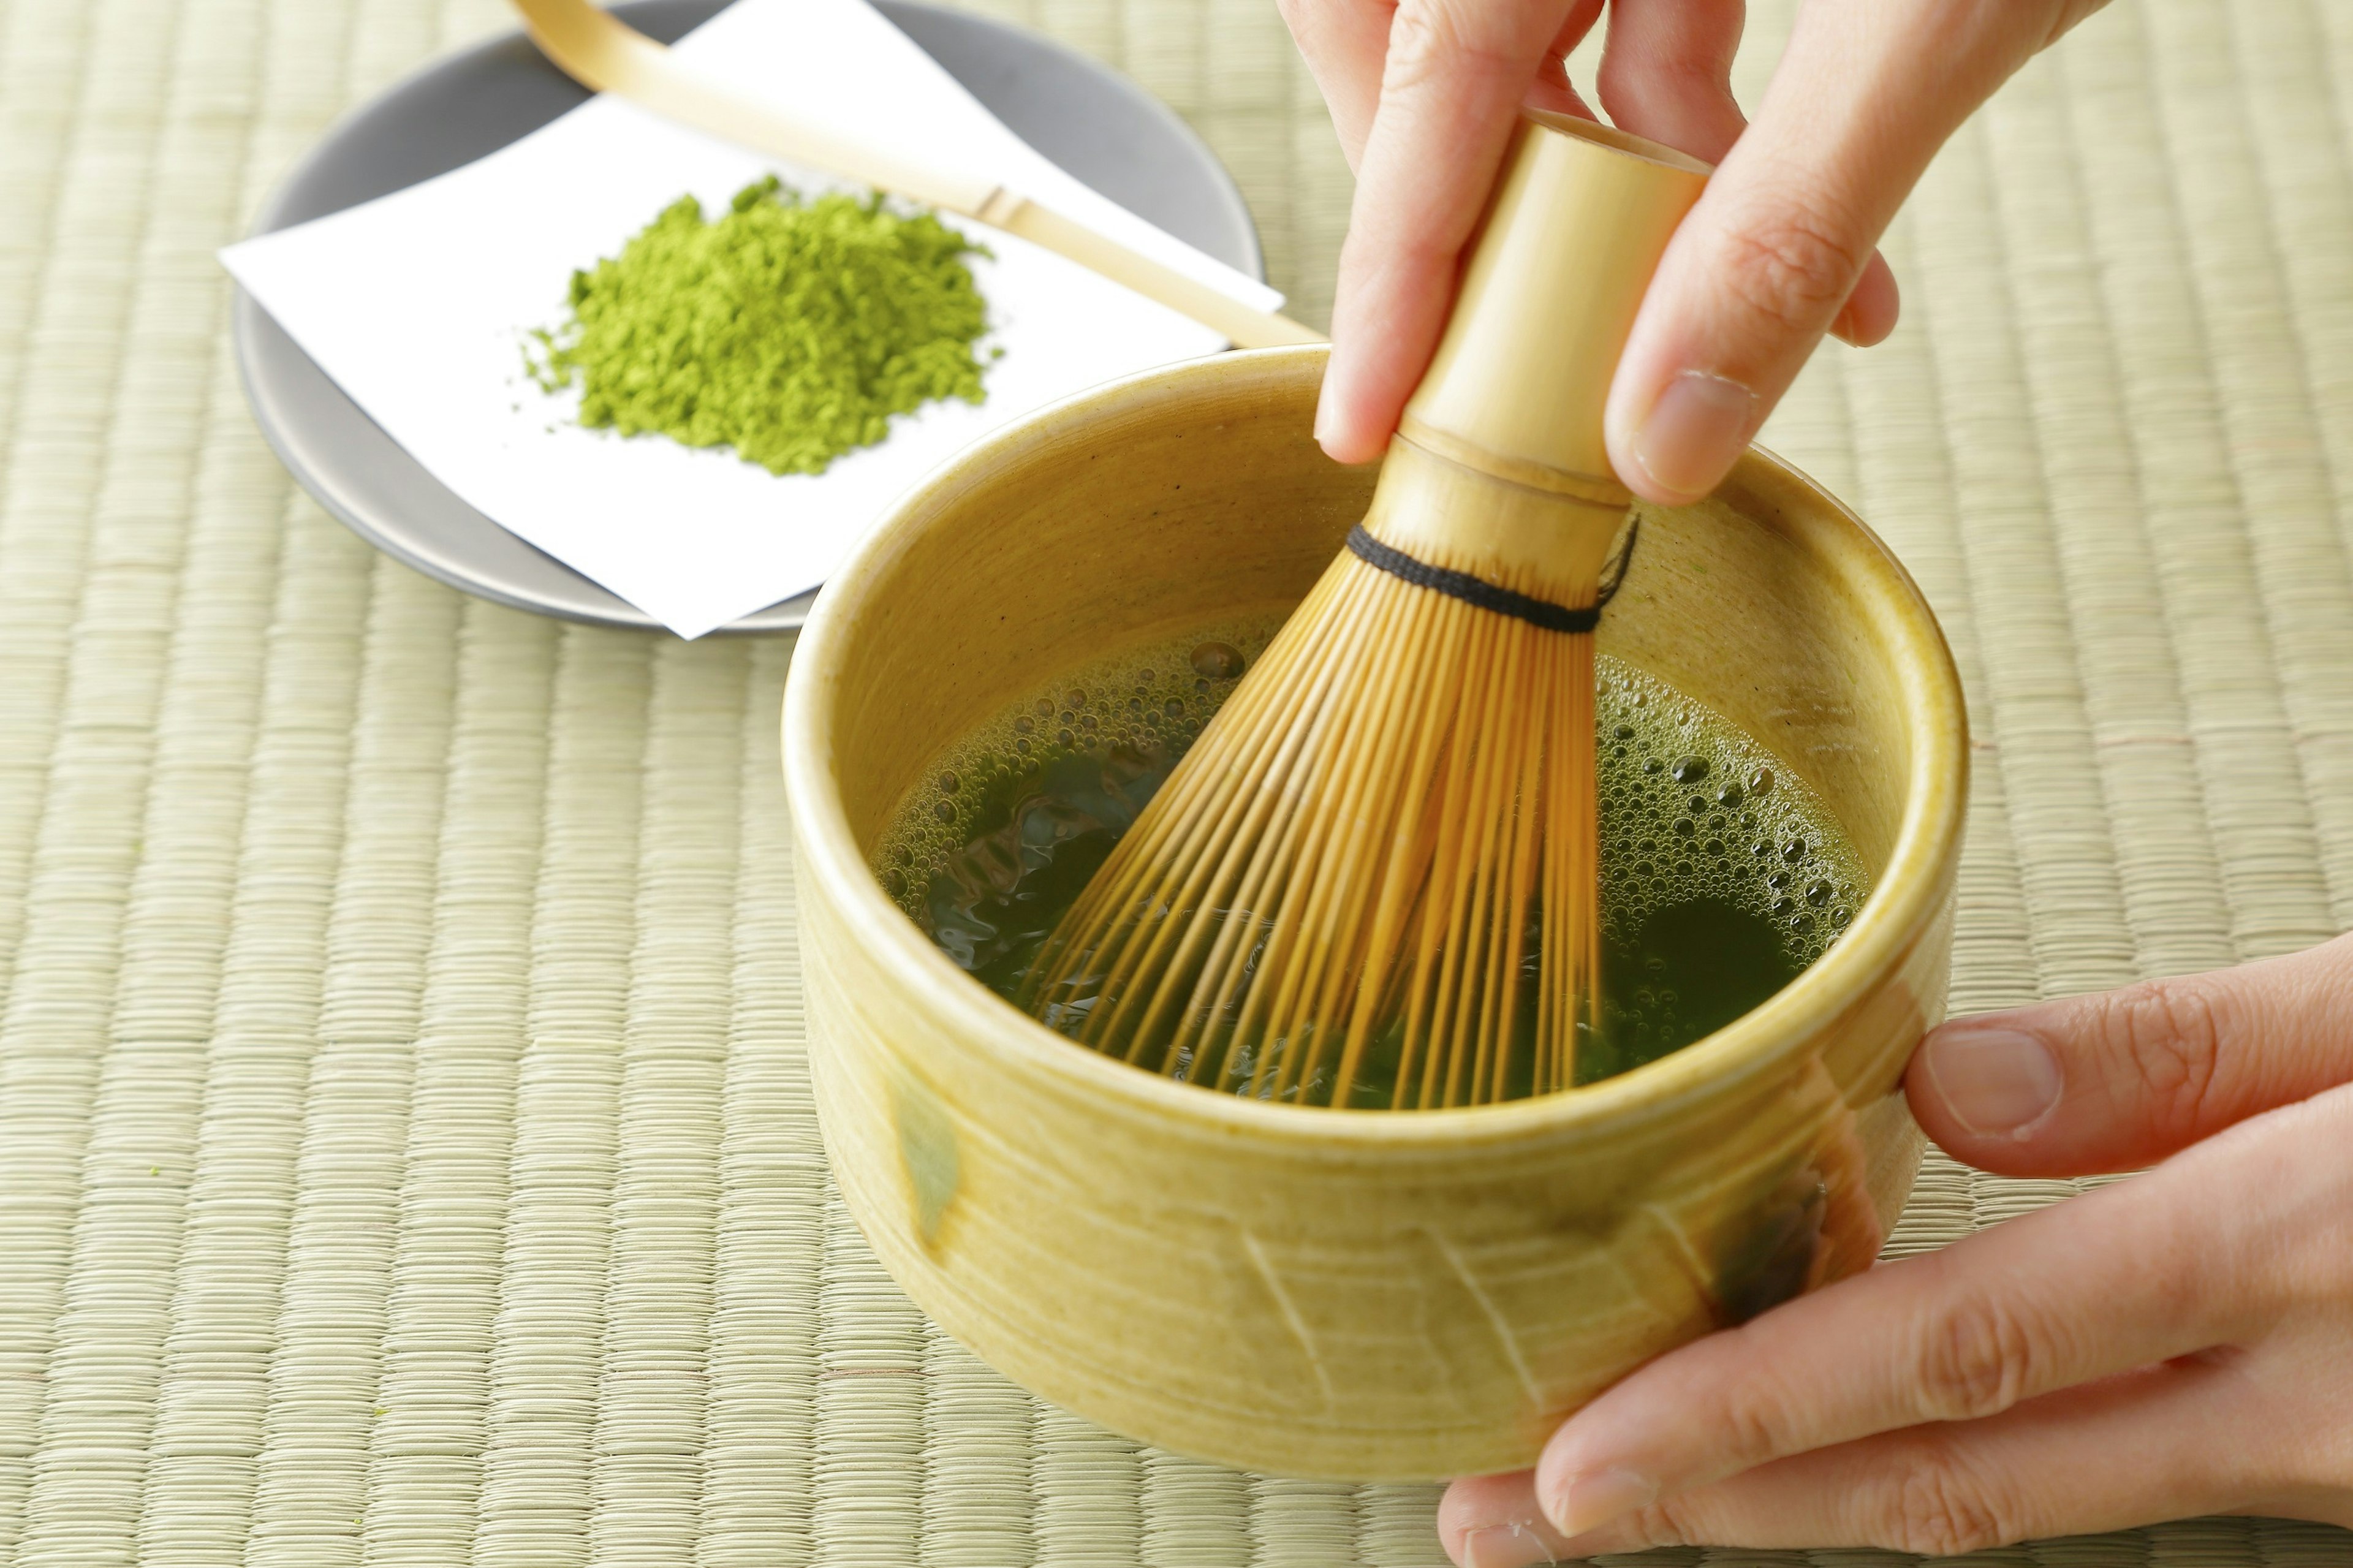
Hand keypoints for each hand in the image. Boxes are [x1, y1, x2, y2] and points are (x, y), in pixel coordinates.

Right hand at [1285, 0, 2110, 501]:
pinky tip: (1816, 266)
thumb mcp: (1932, 13)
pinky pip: (1657, 25)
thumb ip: (1790, 216)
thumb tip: (1662, 428)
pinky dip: (1714, 157)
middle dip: (1474, 208)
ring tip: (1706, 324)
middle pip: (1431, 39)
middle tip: (1498, 345)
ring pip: (1545, 45)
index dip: (1391, 249)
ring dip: (1620, 206)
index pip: (1428, 54)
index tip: (1369, 406)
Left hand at [1436, 932, 2352, 1563]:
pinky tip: (1814, 1440)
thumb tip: (1947, 1102)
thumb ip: (2193, 1060)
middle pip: (1945, 1486)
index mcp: (2297, 1258)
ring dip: (1799, 1498)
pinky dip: (1935, 1467)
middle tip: (1492, 1523)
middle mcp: (2298, 1407)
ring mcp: (2325, 1464)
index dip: (1748, 1429)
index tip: (1564, 1475)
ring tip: (1611, 1485)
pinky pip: (2099, 1477)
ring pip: (2011, 1500)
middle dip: (1710, 1514)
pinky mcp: (2338, 1464)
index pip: (1959, 1363)